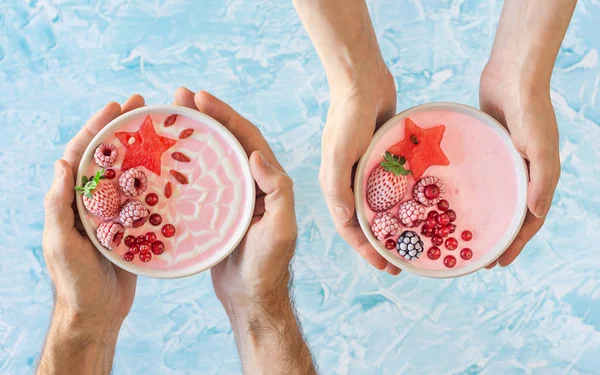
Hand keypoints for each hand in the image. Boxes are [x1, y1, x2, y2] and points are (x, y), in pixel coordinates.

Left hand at [42, 95, 144, 331]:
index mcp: (72, 200)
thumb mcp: (62, 242)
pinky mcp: (132, 228)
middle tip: (143, 108)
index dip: (96, 128)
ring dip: (142, 152)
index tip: (115, 107)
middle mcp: (92, 202)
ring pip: (128, 176)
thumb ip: (59, 204)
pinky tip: (171, 172)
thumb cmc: (74, 281)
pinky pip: (143, 200)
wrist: (97, 313)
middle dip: (122, 131)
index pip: (82, 155)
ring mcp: (113, 214)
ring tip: (160, 132)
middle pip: (108, 158)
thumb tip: (61, 162)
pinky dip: (154, 183)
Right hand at [173, 88, 315, 373]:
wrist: (250, 297)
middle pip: (229, 140)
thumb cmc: (267, 266)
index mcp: (270, 182)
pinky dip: (186, 164)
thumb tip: (256, 154)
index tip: (201, 97)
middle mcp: (253, 183)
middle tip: (179, 97)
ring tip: (170, 117)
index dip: (226, 115)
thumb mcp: (281, 229)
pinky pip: (202, 179)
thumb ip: (278, 191)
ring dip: (196, 134)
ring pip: (214, 156)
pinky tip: (165, 157)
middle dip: (207, 116)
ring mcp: (234, 195)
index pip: (248, 138)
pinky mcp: (217, 210)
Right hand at [321, 69, 400, 274]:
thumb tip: (346, 222)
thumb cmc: (348, 117)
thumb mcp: (339, 154)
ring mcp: (368, 169)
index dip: (366, 249)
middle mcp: (350, 181)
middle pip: (366, 221)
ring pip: (382, 205)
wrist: (362, 80)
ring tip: (414, 241)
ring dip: (395, 224)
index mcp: (336, 185)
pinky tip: (422, 208)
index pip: (349, 228)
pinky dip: (405, 199)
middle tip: (403, 262)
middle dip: (383, 243)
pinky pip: (395, 185)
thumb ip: (338, 188)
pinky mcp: (384, 157)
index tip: (387, 266)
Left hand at [480, 65, 559, 267]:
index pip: (530, 219)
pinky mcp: (488, 148)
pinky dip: (471, 191)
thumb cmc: (530, 109)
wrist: (513, 74)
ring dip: (482, 216)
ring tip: (462, 232)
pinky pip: (480, 176)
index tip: (499, 263)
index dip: (517, 243)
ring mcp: (505, 160)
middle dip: (497, 237)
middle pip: (511, 213)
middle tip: (476, 255)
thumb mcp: (540, 146)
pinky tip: (451, 199)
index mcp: (540, 176)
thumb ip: (541, 179)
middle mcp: (524, 172)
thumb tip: (538, 214)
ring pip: (494, 196)